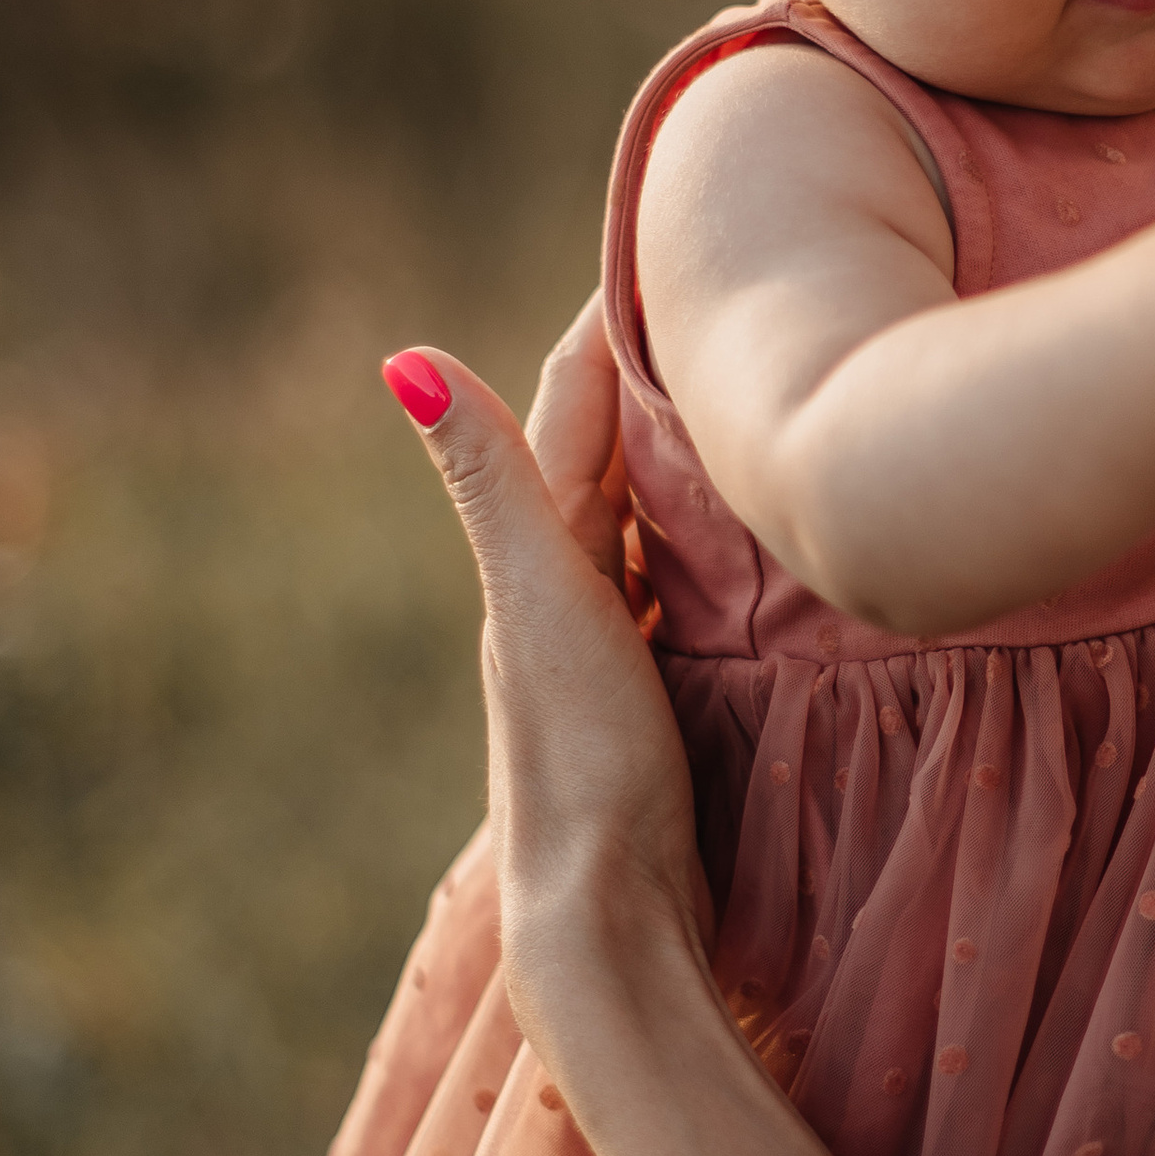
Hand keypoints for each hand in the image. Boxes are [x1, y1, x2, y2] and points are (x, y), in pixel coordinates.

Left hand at [381, 342, 709, 1067]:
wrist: (606, 922)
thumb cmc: (579, 762)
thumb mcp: (539, 603)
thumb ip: (492, 480)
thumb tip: (401, 356)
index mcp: (535, 557)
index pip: (573, 403)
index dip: (613, 319)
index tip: (667, 232)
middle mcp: (566, 595)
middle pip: (615, 455)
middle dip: (659, 375)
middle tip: (721, 290)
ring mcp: (616, 650)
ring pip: (653, 522)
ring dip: (688, 459)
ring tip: (748, 394)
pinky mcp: (666, 700)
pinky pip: (690, 586)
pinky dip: (713, 540)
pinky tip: (753, 547)